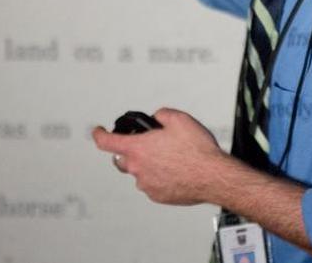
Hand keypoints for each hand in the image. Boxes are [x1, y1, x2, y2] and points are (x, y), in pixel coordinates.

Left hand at [92, 108, 227, 205]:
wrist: (213, 176)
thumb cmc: (198, 151)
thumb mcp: (180, 119)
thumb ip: (161, 114)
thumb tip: (157, 118)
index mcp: (138, 148)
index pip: (106, 142)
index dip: (99, 134)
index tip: (98, 132)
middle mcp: (138, 169)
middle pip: (122, 159)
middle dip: (131, 151)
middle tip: (149, 146)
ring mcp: (147, 185)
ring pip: (139, 173)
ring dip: (148, 165)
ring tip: (171, 159)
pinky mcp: (158, 196)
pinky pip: (151, 185)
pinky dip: (159, 178)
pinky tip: (176, 171)